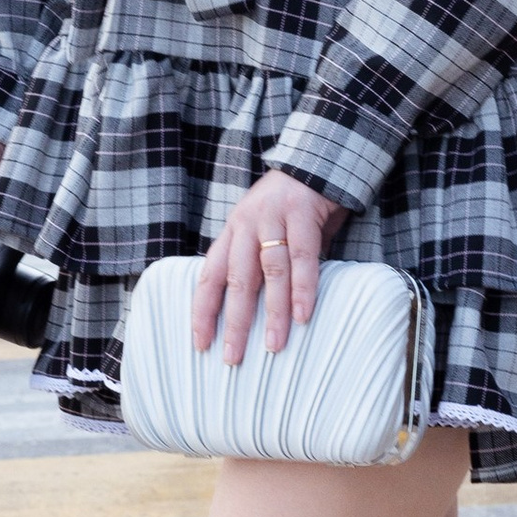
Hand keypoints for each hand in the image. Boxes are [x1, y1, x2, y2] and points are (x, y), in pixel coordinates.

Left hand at [190, 170, 340, 367]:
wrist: (315, 158)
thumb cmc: (290, 205)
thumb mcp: (263, 231)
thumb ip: (259, 264)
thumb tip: (259, 312)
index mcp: (232, 232)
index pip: (209, 275)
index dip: (203, 311)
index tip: (201, 344)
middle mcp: (245, 225)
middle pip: (236, 280)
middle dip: (235, 322)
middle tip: (234, 358)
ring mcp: (272, 217)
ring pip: (269, 272)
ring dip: (273, 312)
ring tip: (275, 346)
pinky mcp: (301, 212)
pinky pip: (302, 257)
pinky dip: (302, 288)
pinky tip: (303, 314)